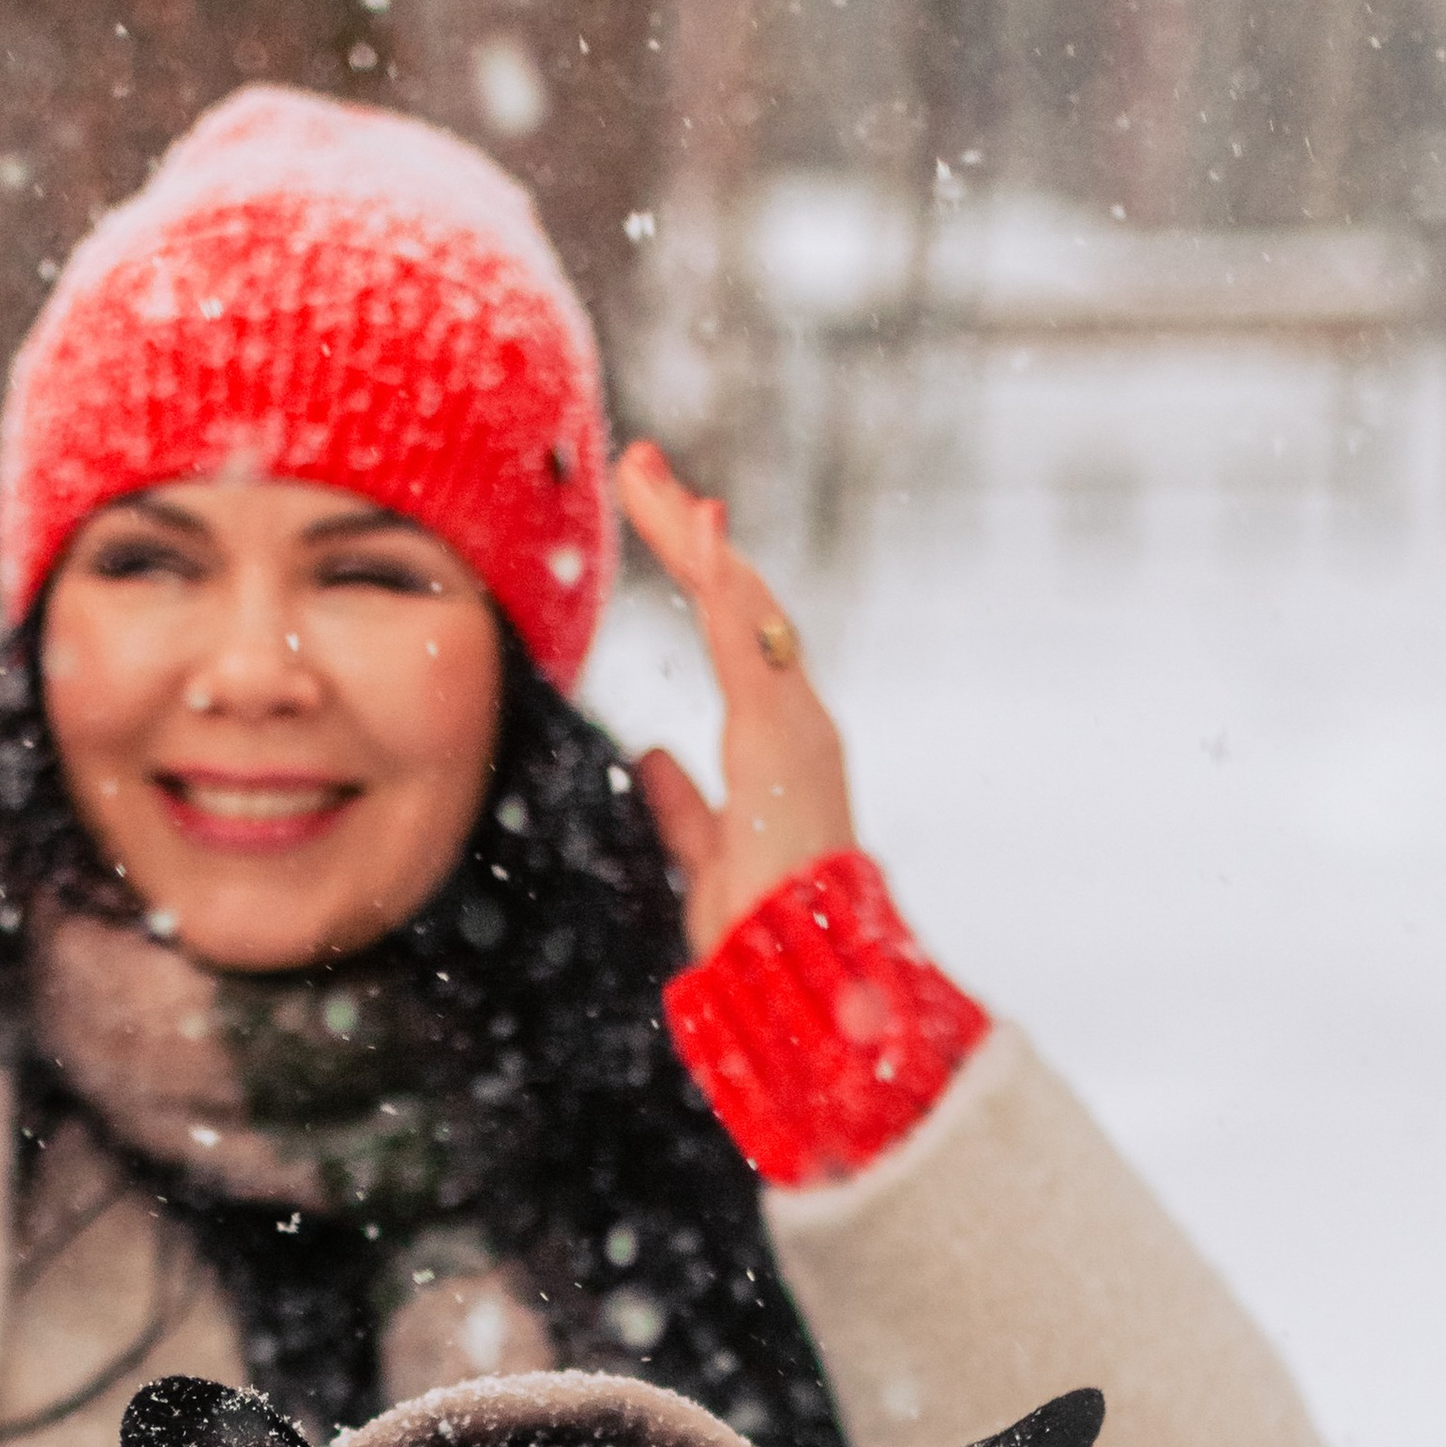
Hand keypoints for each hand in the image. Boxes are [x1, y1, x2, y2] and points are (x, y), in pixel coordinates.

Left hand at [615, 439, 855, 960]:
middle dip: (688, 530)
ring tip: (647, 471)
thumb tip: (653, 755)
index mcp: (776, 742)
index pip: (734, 636)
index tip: (671, 517)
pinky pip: (749, 639)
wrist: (805, 982)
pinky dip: (724, 576)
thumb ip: (683, 805)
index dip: (703, 573)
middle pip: (737, 600)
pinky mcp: (781, 730)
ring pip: (741, 601)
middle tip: (639, 464)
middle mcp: (793, 717)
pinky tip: (700, 522)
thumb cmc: (764, 936)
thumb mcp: (705, 856)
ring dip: (693, 532)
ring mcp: (793, 719)